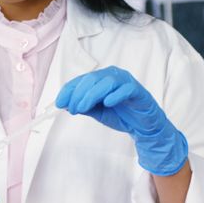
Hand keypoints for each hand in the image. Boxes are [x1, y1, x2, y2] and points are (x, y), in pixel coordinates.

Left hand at [56, 66, 187, 175]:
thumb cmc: (121, 115)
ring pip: (107, 82)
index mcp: (102, 79)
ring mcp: (126, 82)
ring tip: (83, 108)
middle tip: (73, 109)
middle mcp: (113, 76)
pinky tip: (107, 103)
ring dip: (92, 95)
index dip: (69, 90)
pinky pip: (126, 89)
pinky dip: (115, 95)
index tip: (59, 103)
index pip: (82, 80)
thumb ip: (85, 107)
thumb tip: (67, 104)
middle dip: (79, 94)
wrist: (143, 126)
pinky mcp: (138, 91)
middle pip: (92, 79)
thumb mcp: (98, 112)